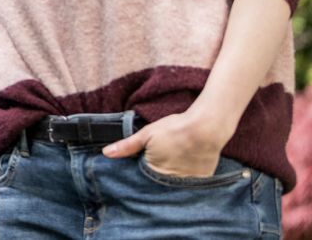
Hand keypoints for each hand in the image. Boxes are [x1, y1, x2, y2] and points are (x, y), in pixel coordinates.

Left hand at [104, 111, 230, 177]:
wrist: (205, 128)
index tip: (144, 159)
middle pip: (158, 181)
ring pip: (174, 183)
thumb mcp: (147, 134)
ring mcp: (187, 183)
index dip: (142, 167)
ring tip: (176, 159)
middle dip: (156, 174)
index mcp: (153, 171)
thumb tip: (106, 153)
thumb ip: (127, 146)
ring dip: (172, 176)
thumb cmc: (174, 129)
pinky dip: (187, 175)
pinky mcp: (201, 181)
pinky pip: (190, 183)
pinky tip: (187, 163)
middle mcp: (170, 182)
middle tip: (163, 156)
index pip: (142, 176)